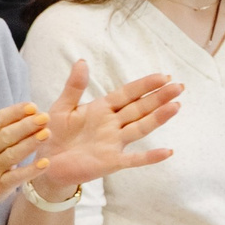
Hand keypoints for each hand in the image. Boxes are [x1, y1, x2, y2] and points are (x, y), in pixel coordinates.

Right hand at [0, 81, 49, 218]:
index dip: (14, 113)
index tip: (32, 106)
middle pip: (6, 136)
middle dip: (26, 126)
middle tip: (45, 117)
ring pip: (12, 155)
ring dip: (30, 144)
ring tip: (47, 133)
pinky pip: (15, 177)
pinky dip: (30, 171)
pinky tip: (45, 163)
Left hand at [30, 62, 179, 190]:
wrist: (46, 163)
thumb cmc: (54, 134)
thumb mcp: (62, 107)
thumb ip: (74, 86)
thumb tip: (82, 61)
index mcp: (102, 109)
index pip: (128, 94)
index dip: (144, 85)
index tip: (163, 76)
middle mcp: (112, 125)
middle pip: (140, 108)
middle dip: (159, 98)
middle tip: (179, 86)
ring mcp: (114, 143)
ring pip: (140, 128)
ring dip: (158, 118)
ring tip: (176, 106)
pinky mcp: (111, 162)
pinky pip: (134, 159)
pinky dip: (149, 157)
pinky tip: (167, 152)